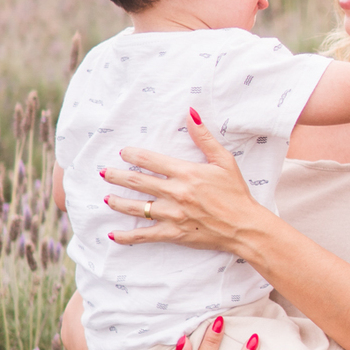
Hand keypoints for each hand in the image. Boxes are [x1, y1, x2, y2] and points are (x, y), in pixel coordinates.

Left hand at [103, 111, 269, 259]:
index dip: (133, 155)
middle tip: (105, 173)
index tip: (123, 153)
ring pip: (137, 208)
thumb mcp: (224, 161)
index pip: (151, 161)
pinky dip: (128, 236)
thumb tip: (191, 113)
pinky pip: (145, 235)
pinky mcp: (174, 234)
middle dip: (117, 176)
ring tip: (107, 198)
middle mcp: (175, 193)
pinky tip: (114, 235)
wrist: (244, 226)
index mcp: (186, 173)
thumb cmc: (236, 192)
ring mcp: (173, 215)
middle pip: (137, 182)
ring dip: (118, 202)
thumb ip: (204, 138)